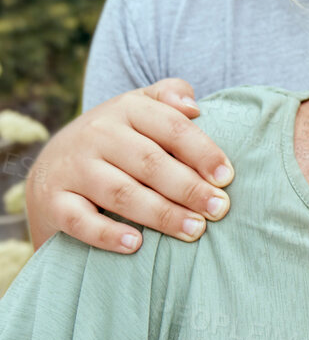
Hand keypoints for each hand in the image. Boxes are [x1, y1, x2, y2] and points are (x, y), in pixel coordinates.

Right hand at [25, 79, 233, 252]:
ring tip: (194, 230)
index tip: (227, 177)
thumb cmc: (117, 138)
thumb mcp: (140, 107)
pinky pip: (80, 221)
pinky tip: (136, 244)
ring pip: (121, 193)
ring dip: (162, 214)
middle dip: (189, 188)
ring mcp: (72, 168)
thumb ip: (169, 95)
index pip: (172, 128)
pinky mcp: (52, 201)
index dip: (203, 152)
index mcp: (126, 109)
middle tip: (219, 209)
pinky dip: (108, 234)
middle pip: (150, 163)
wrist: (50, 166)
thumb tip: (195, 107)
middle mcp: (97, 135)